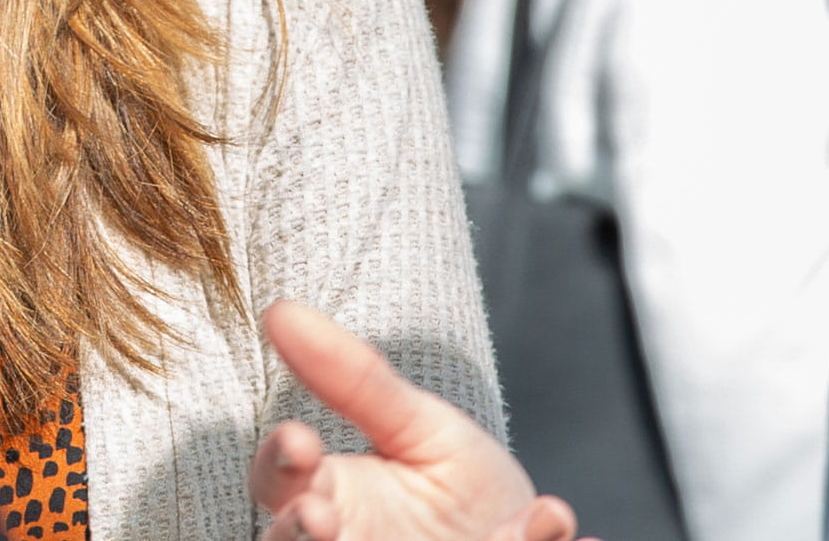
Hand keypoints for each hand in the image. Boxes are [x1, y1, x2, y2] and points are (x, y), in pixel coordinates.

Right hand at [249, 300, 581, 540]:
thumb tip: (281, 310)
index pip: (277, 482)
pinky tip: (551, 523)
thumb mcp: (419, 426)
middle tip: (320, 516)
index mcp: (330, 499)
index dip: (279, 465)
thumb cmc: (461, 489)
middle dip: (297, 536)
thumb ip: (356, 380)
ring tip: (420, 535)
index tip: (300, 442)